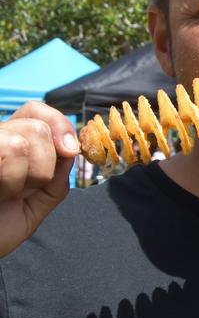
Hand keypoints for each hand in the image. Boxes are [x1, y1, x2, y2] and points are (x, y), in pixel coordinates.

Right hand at [0, 101, 78, 256]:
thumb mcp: (37, 205)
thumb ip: (56, 180)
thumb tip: (72, 150)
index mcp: (12, 144)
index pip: (37, 111)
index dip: (59, 124)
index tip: (70, 150)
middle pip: (37, 127)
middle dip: (45, 164)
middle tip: (25, 188)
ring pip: (19, 143)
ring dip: (22, 177)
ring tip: (5, 193)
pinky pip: (7, 152)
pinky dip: (9, 179)